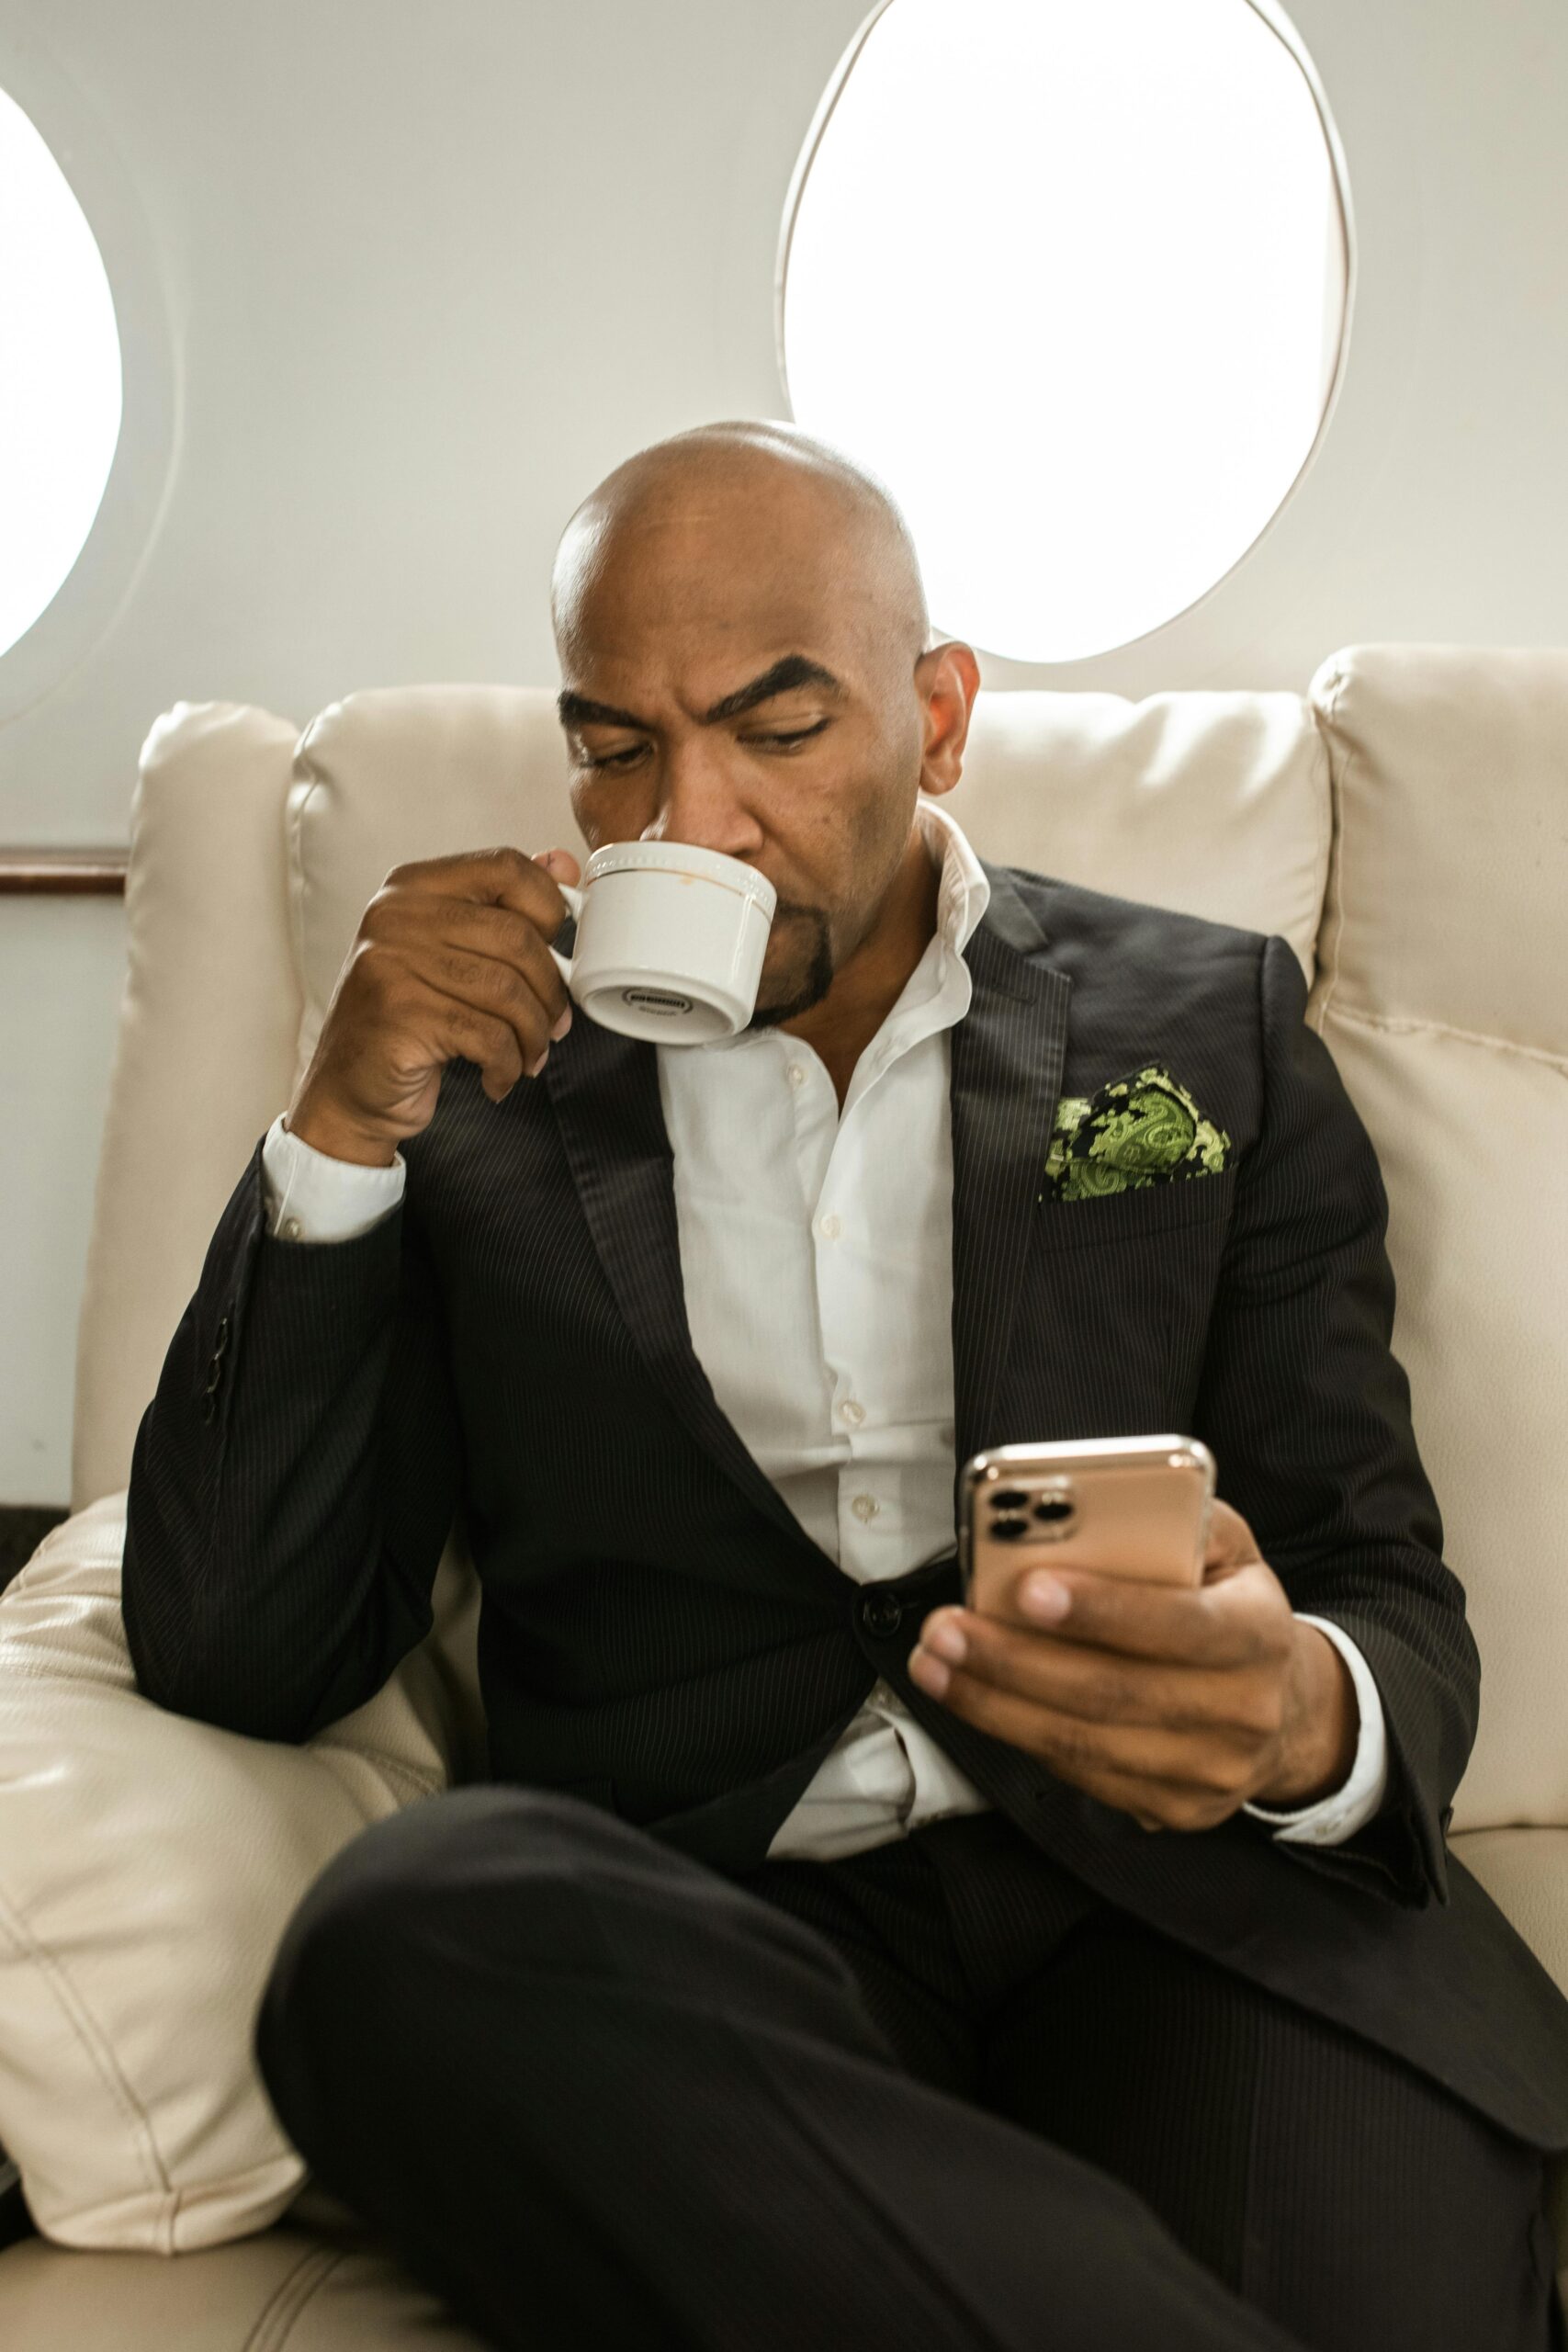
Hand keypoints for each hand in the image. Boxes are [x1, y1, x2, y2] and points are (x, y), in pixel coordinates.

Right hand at [286, 845, 581, 1164]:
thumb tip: (563, 862)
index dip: (548, 908)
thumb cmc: (407, 1019)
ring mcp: (392, 962)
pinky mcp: (398, 1014)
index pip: (505, 867)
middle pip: (516, 936)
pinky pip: (487, 1035)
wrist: (348, 1088)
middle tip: (554, 1025)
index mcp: (414, 886)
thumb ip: (504, 906)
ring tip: (529, 1055)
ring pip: (506, 990)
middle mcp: (397, 914)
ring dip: (533, 1034)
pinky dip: (507, 1064)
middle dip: (550, 991)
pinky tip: (498, 1076)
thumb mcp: (452, 953)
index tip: (556, 950)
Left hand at [907, 1498, 1357, 1832]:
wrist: (1285, 1706)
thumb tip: (1090, 1504)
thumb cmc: (1228, 1605)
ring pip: (1084, 1743)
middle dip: (1015, 1659)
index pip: (1182, 1623)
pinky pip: (1081, 1776)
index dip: (1104, 1609)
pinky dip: (1016, 1733)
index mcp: (1260, 1632)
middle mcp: (1245, 1711)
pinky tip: (972, 1697)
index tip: (1028, 1588)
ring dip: (994, 1703)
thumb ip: (1176, 1519)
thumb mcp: (1227, 1547)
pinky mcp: (1176, 1810)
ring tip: (935, 1661)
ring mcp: (1212, 1773)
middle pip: (1113, 1692)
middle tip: (946, 1628)